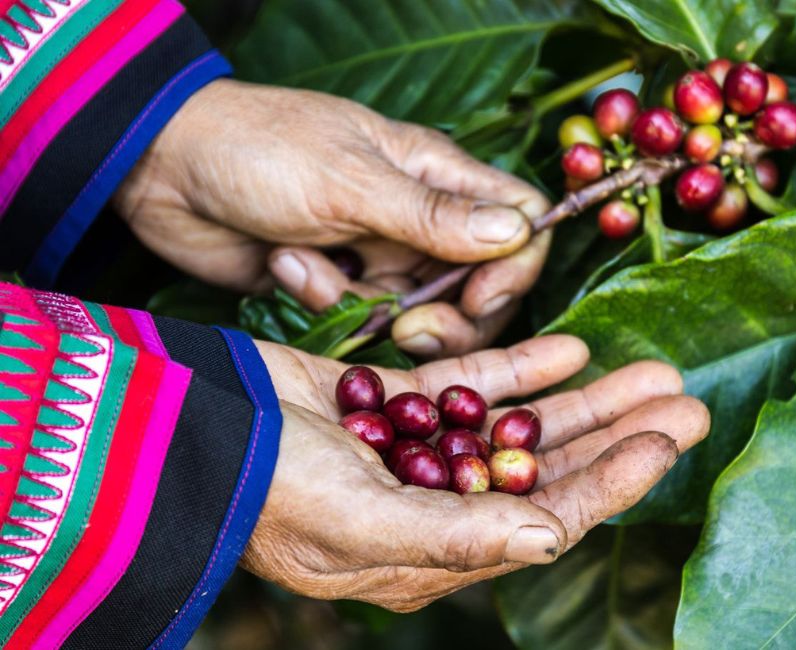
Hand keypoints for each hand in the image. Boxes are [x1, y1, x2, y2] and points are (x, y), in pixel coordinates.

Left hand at [114, 79, 550, 356]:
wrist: (164, 170)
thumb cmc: (260, 150)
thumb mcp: (350, 180)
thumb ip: (433, 216)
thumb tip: (521, 234)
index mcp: (437, 175)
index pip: (519, 224)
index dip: (514, 270)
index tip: (480, 300)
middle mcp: (421, 220)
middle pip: (480, 288)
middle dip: (449, 317)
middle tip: (406, 325)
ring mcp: (382, 256)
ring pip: (421, 314)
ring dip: (369, 306)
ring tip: (310, 268)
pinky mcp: (342, 288)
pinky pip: (364, 320)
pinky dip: (326, 302)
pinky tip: (285, 265)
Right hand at [245, 335, 708, 610]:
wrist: (191, 426)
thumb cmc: (268, 489)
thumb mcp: (363, 523)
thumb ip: (458, 535)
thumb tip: (551, 536)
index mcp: (436, 554)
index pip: (547, 519)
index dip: (613, 482)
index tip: (667, 442)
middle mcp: (437, 508)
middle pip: (549, 472)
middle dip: (617, 436)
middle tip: (683, 399)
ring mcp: (419, 454)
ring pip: (522, 428)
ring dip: (585, 400)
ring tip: (649, 371)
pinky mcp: (398, 407)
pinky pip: (474, 388)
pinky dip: (521, 370)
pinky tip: (570, 349)